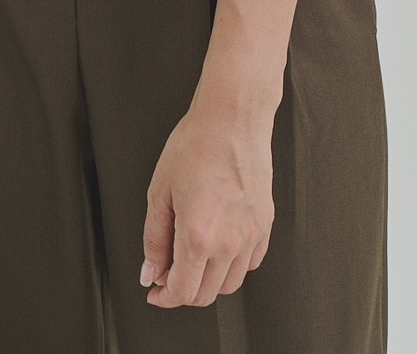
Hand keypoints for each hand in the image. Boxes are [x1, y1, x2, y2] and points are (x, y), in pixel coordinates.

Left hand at [140, 100, 274, 307]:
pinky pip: (249, 264)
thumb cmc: (195, 145)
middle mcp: (229, 243)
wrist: (231, 120)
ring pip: (229, 284)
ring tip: (191, 257)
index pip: (182, 291)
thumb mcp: (160, 191)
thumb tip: (151, 271)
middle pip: (206, 295)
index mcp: (198, 236)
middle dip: (182, 291)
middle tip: (167, 272)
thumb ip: (154, 238)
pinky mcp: (264, 226)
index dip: (164, 297)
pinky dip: (231, 266)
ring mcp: (251, 236)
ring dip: (207, 281)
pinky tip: (217, 246)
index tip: (155, 291)